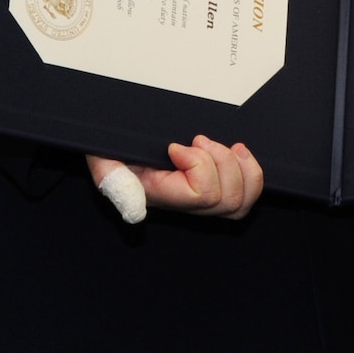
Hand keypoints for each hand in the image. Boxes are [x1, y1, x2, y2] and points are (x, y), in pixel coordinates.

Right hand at [86, 135, 263, 218]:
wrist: (118, 141)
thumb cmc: (113, 147)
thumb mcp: (104, 158)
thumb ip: (112, 179)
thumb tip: (137, 211)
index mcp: (160, 196)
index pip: (200, 196)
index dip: (199, 166)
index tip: (176, 147)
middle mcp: (183, 204)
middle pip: (226, 200)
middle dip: (220, 161)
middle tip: (198, 141)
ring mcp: (201, 200)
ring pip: (240, 201)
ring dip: (235, 164)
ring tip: (213, 144)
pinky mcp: (215, 187)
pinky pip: (247, 195)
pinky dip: (249, 171)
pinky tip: (237, 151)